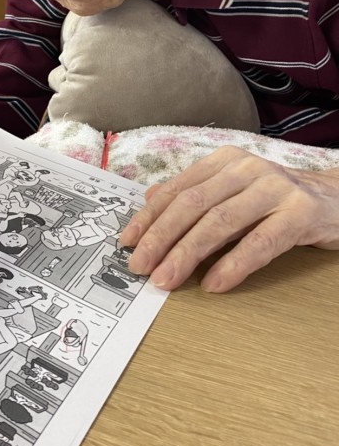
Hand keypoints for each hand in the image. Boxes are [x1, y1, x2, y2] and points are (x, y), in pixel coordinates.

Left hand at [118, 146, 338, 291]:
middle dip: (160, 237)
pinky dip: (233, 265)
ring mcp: (275, 188)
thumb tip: (150, 199)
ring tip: (166, 280)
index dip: (149, 216)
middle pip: (192, 204)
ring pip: (220, 222)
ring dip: (187, 254)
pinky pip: (261, 242)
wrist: (338, 199)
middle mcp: (247, 168)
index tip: (127, 242)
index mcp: (224, 161)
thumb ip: (195, 193)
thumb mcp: (233, 191)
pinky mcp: (301, 212)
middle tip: (139, 266)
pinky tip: (214, 284)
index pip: (177, 189)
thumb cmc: (278, 200)